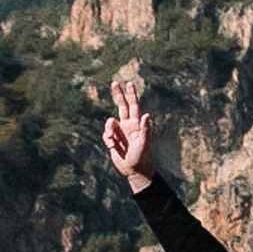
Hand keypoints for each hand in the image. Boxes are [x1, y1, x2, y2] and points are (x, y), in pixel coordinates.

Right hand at [103, 70, 155, 188]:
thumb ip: (146, 129)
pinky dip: (107, 140)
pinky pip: (106, 134)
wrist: (134, 169)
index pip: (134, 106)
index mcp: (136, 124)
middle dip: (118, 94)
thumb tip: (147, 115)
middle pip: (121, 106)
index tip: (129, 83)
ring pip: (109, 123)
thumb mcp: (144, 143)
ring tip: (114, 143)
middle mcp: (128, 125)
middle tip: (114, 82)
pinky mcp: (112, 139)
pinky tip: (113, 148)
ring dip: (109, 131)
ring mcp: (120, 131)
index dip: (131, 95)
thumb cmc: (142, 156)